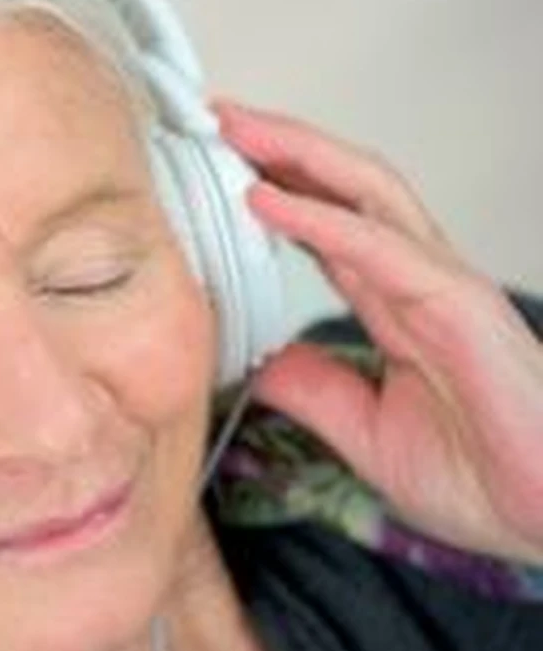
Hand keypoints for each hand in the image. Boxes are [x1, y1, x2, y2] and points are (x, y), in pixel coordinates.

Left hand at [214, 99, 542, 565]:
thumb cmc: (485, 479)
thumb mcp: (367, 434)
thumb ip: (315, 392)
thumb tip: (258, 364)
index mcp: (399, 307)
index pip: (330, 229)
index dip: (278, 191)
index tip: (217, 169)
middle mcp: (420, 282)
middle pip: (345, 189)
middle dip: (280, 148)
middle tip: (216, 119)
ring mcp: (443, 286)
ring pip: (364, 193)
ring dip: (293, 154)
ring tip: (232, 130)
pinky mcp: (458, 305)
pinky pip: (377, 247)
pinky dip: (318, 217)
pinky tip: (266, 199)